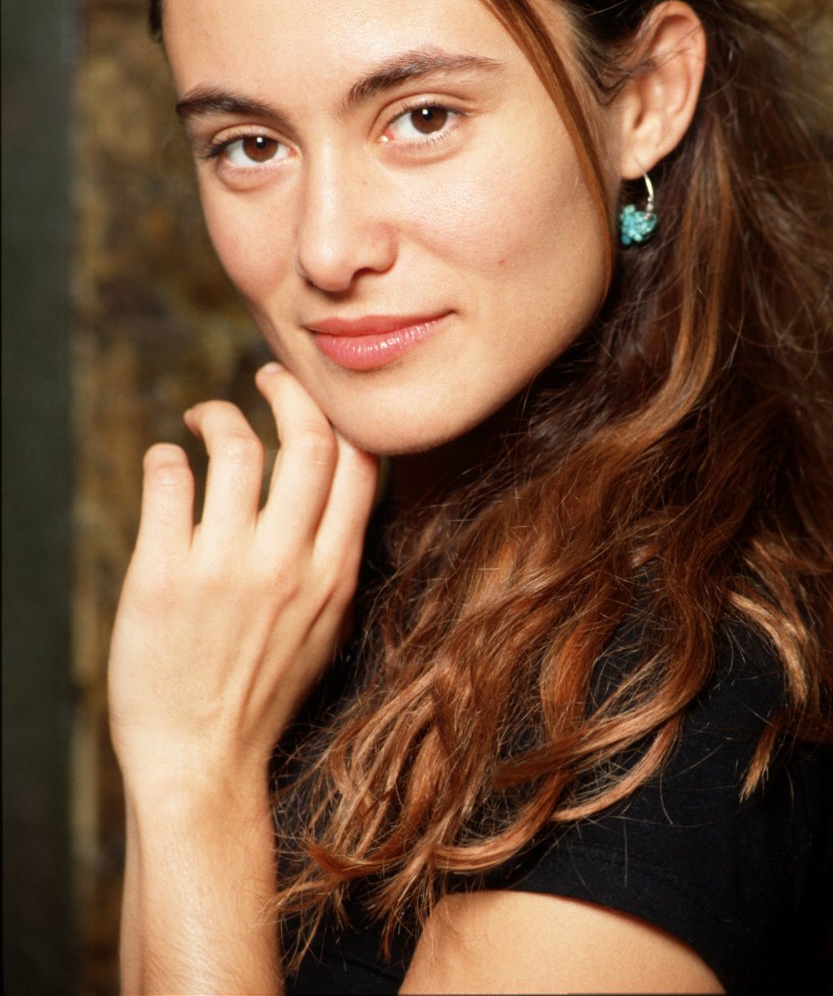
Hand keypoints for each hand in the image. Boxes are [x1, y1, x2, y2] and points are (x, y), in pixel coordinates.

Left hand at [108, 362, 378, 792]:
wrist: (200, 762)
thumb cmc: (260, 696)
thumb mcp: (325, 630)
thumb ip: (333, 562)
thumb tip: (338, 494)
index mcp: (333, 574)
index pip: (360, 465)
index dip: (340, 416)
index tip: (315, 400)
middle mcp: (287, 564)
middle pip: (307, 440)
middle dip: (287, 391)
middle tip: (264, 377)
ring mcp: (225, 568)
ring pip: (238, 447)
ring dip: (218, 414)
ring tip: (202, 420)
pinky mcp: (163, 575)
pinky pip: (169, 480)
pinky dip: (166, 456)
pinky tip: (165, 462)